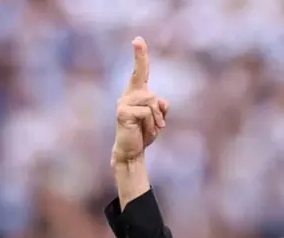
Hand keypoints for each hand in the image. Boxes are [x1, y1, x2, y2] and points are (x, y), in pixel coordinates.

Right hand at [112, 36, 168, 164]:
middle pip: (153, 95)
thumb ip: (161, 108)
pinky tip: (144, 131)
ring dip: (156, 120)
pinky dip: (151, 124)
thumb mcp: (157, 120)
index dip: (140, 56)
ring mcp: (123, 102)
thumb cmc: (143, 134)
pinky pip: (146, 113)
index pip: (140, 72)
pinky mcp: (122, 111)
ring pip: (151, 103)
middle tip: (158, 127)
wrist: (131, 152)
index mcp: (136, 94)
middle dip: (159, 113)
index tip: (138, 39)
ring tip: (150, 129)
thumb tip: (162, 100)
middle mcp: (128, 95)